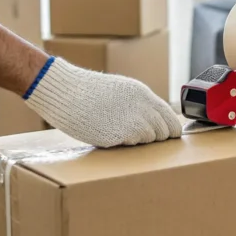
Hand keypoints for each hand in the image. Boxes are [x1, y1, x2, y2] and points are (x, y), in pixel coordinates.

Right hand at [24, 58, 181, 146]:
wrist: (64, 90)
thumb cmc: (86, 92)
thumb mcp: (120, 91)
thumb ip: (139, 104)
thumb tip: (156, 120)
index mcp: (143, 94)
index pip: (170, 117)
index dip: (170, 130)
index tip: (168, 137)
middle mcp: (142, 106)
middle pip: (163, 132)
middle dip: (154, 138)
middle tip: (136, 136)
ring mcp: (132, 120)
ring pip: (148, 140)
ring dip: (137, 141)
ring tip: (117, 131)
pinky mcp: (119, 134)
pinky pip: (131, 145)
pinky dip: (123, 144)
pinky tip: (109, 134)